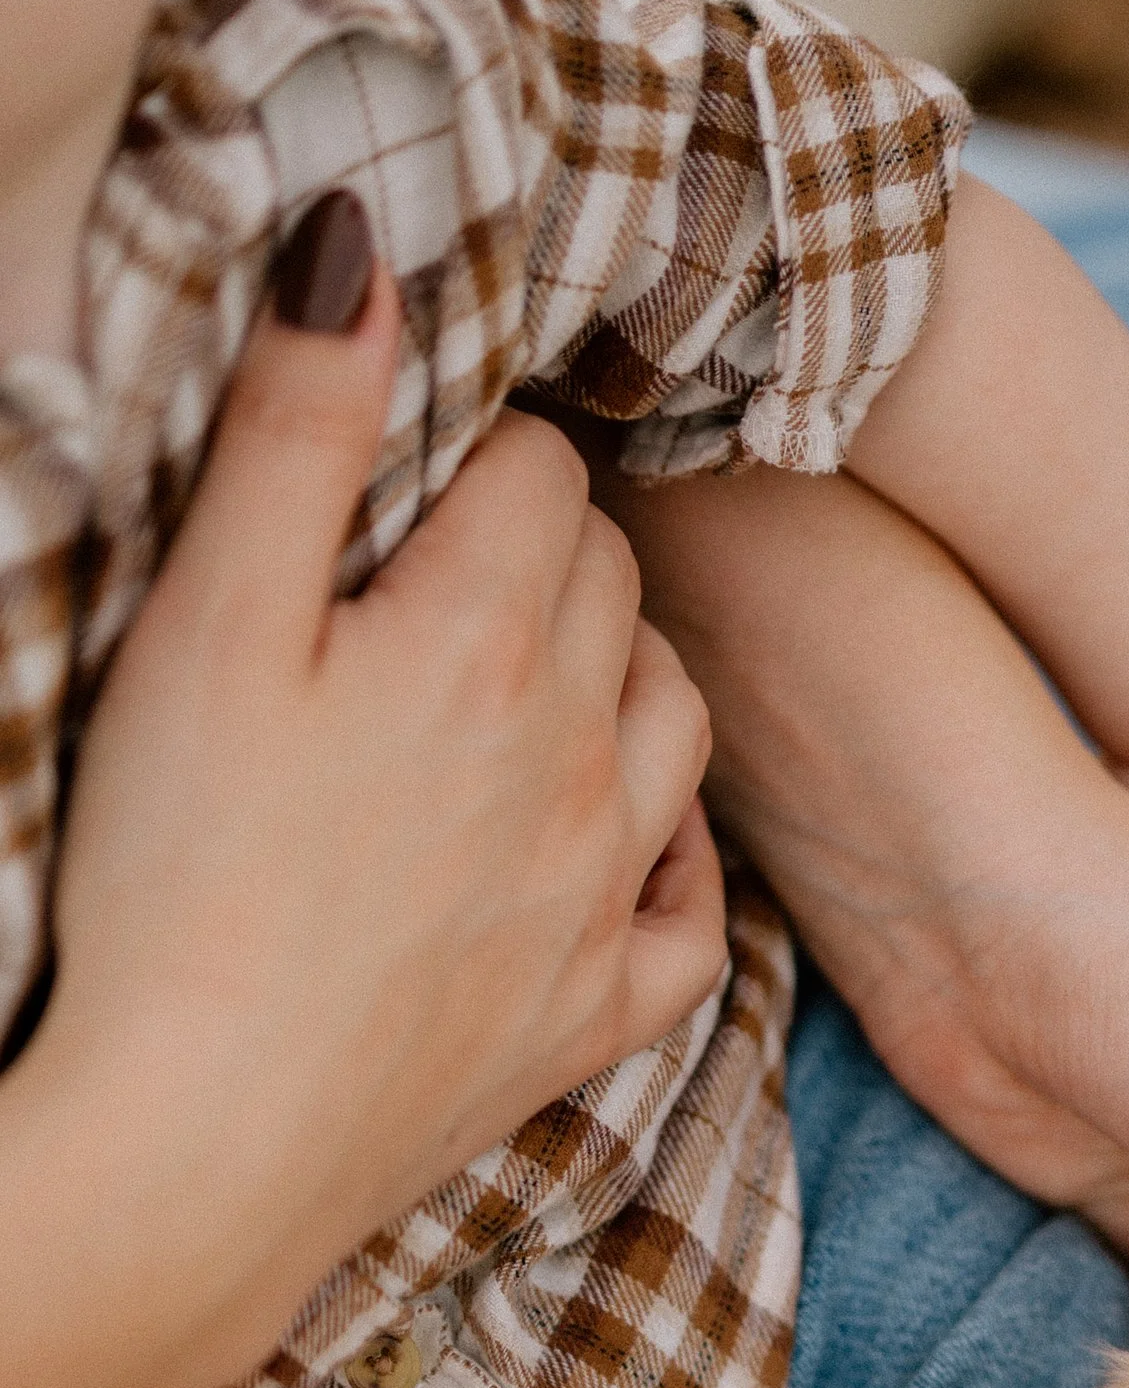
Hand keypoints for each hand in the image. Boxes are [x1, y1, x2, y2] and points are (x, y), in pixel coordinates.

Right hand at [48, 241, 723, 1204]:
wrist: (197, 1142)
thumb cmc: (175, 875)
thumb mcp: (207, 621)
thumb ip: (296, 431)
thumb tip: (363, 245)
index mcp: (485, 643)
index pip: (545, 475)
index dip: (479, 451)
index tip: (416, 469)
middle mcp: (581, 762)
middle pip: (616, 587)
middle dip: (550, 546)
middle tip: (450, 557)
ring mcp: (600, 900)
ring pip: (677, 728)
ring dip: (625, 674)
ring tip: (536, 667)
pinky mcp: (592, 1022)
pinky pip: (694, 917)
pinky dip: (672, 859)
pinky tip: (621, 838)